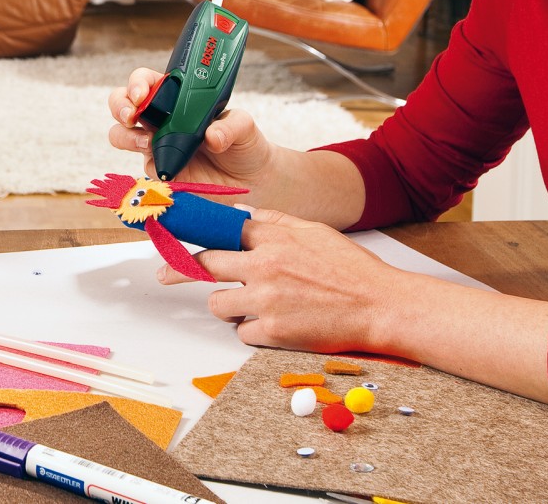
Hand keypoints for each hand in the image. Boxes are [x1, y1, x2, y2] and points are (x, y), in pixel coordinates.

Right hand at [107, 67, 276, 185]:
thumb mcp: (244, 126)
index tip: (143, 93)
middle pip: (123, 103)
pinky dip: (151, 165)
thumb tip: (212, 136)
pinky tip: (168, 168)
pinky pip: (144, 166)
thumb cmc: (244, 145)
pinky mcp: (160, 169)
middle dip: (120, 105)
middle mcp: (161, 117)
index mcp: (177, 97)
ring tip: (147, 143)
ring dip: (125, 136)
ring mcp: (156, 143)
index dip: (138, 83)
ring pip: (121, 134)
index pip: (148, 81)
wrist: (251, 181)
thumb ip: (231, 126)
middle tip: (132, 115)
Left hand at [160, 210, 407, 353]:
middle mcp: (265, 267)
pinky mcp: (274, 332)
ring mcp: (267, 301)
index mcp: (274, 238)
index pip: (219, 230)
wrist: (381, 306)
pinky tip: (272, 325)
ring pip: (217, 304)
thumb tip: (242, 215)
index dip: (192, 233)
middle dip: (183, 270)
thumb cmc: (352, 269)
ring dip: (227, 306)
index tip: (168, 235)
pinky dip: (252, 331)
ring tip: (246, 306)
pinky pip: (241, 333)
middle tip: (166, 275)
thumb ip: (274, 222)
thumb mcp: (314, 231)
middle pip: (205, 265)